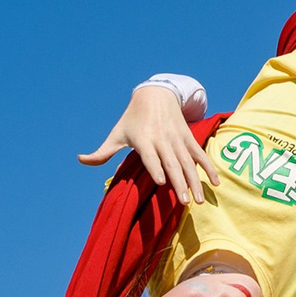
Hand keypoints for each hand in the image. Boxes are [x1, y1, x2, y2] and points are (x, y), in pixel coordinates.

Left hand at [79, 84, 220, 204]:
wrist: (156, 94)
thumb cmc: (132, 119)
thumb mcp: (117, 133)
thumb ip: (101, 152)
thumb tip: (80, 160)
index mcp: (143, 139)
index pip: (150, 156)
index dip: (156, 168)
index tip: (160, 182)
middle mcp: (162, 139)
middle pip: (172, 163)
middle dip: (179, 182)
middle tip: (184, 202)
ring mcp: (177, 138)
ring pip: (188, 162)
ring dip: (195, 181)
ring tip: (198, 200)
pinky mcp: (188, 137)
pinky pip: (200, 154)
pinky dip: (208, 168)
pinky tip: (215, 183)